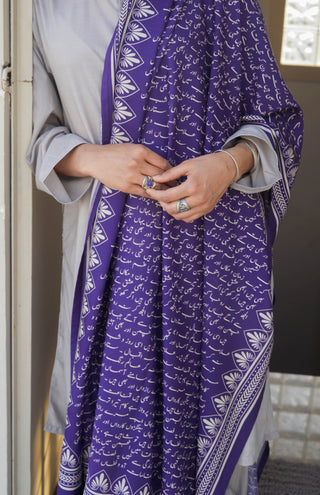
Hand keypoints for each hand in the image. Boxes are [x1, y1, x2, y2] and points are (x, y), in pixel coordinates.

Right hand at [55, 143, 172, 196]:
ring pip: (154, 186)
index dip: (172, 171)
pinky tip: (157, 196)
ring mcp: (131, 176)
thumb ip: (148, 156)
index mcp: (140, 151)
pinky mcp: (126, 186)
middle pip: (161, 176)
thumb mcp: (133, 148)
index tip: (176, 176)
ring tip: (170, 194)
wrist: (95, 160)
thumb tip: (166, 168)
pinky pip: (144, 193)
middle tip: (178, 187)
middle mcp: (136, 163)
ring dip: (163, 191)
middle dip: (171, 182)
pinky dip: (152, 195)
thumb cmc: (116, 153)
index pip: (163, 163)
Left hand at [146, 143, 253, 221]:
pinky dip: (181, 214)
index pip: (168, 196)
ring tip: (168, 199)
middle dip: (162, 203)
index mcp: (192, 186)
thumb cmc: (207, 164)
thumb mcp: (187, 165)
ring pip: (180, 216)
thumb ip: (170, 174)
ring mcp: (204, 206)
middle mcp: (199, 199)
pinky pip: (189, 218)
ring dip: (171, 210)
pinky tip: (178, 204)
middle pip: (173, 209)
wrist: (227, 168)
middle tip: (159, 195)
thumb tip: (155, 179)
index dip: (156, 194)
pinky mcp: (207, 209)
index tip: (150, 190)